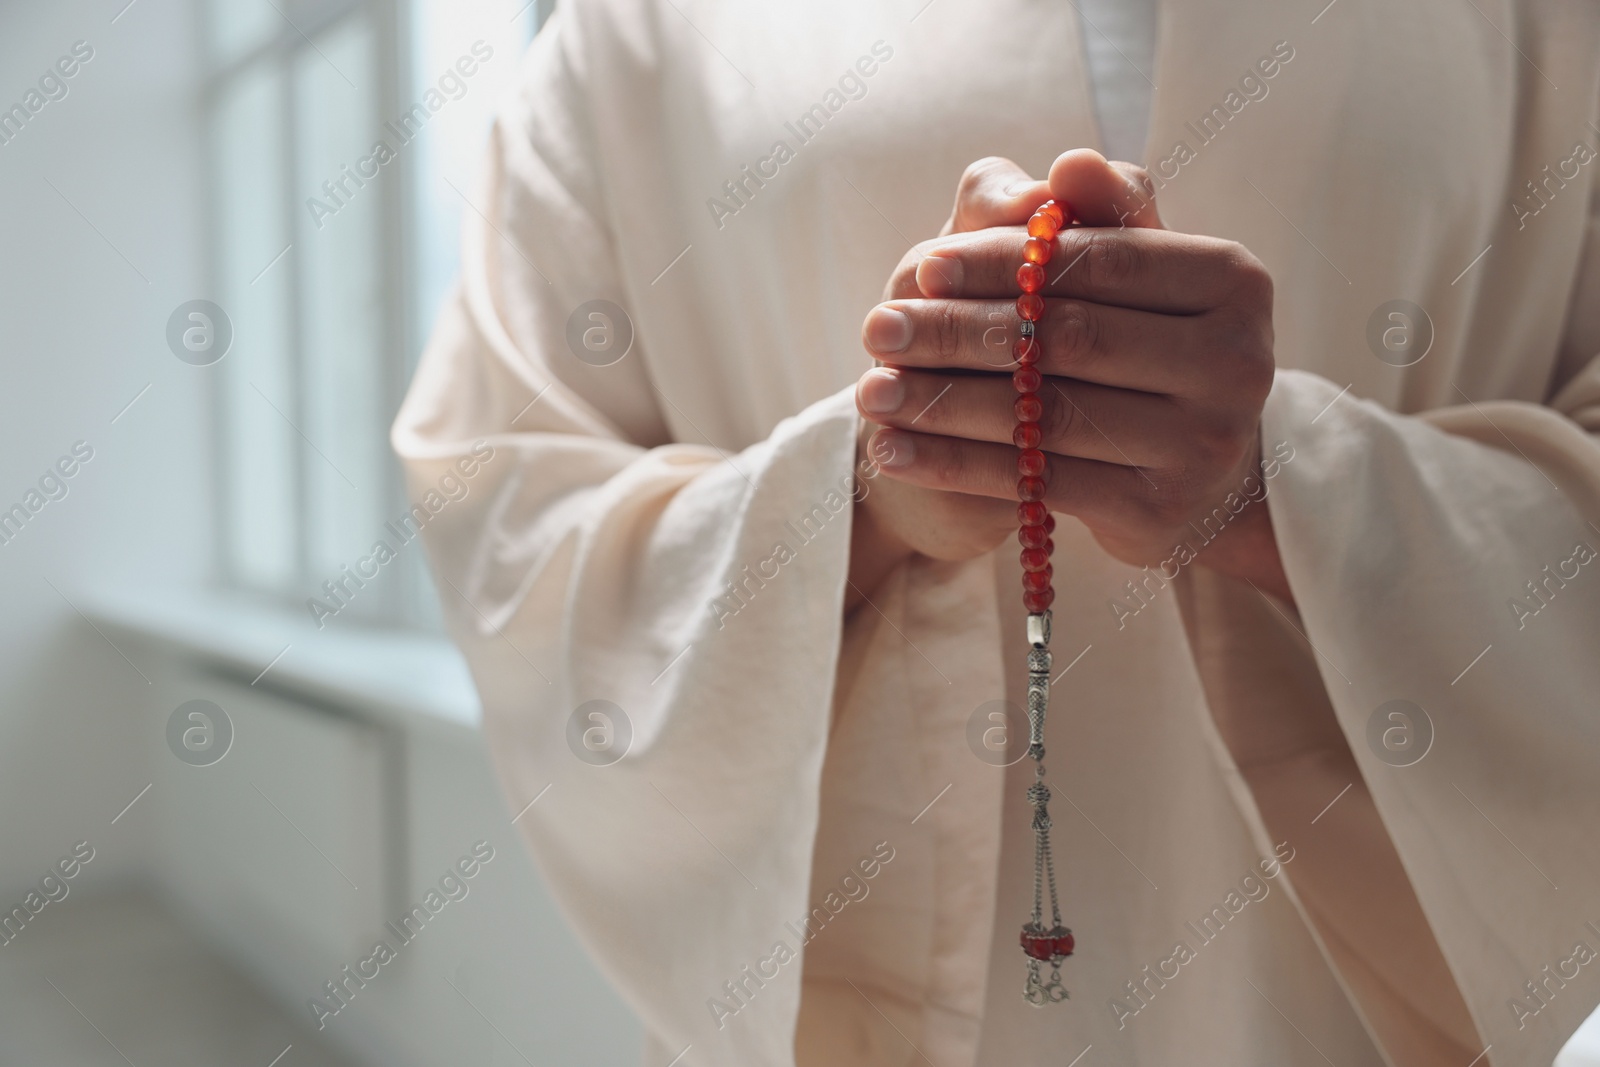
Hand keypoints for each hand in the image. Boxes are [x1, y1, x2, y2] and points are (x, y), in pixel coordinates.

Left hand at [849, 150, 1289, 605]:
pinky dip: (954, 465)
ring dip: (942, 403)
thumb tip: (1068, 164)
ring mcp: (1203, 444)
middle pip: (1069, 339)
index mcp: (1233, 282)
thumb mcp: (1135, 269)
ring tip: (870, 390)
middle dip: (959, 332)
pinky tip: (892, 451)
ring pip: (1046, 415)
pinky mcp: (1159, 512)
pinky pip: (1036, 482)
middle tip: (876, 328)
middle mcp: (1236, 363)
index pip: (1101, 259)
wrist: (1197, 472)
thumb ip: (1101, 212)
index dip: (1006, 260)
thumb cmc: (1149, 344)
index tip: (924, 265)